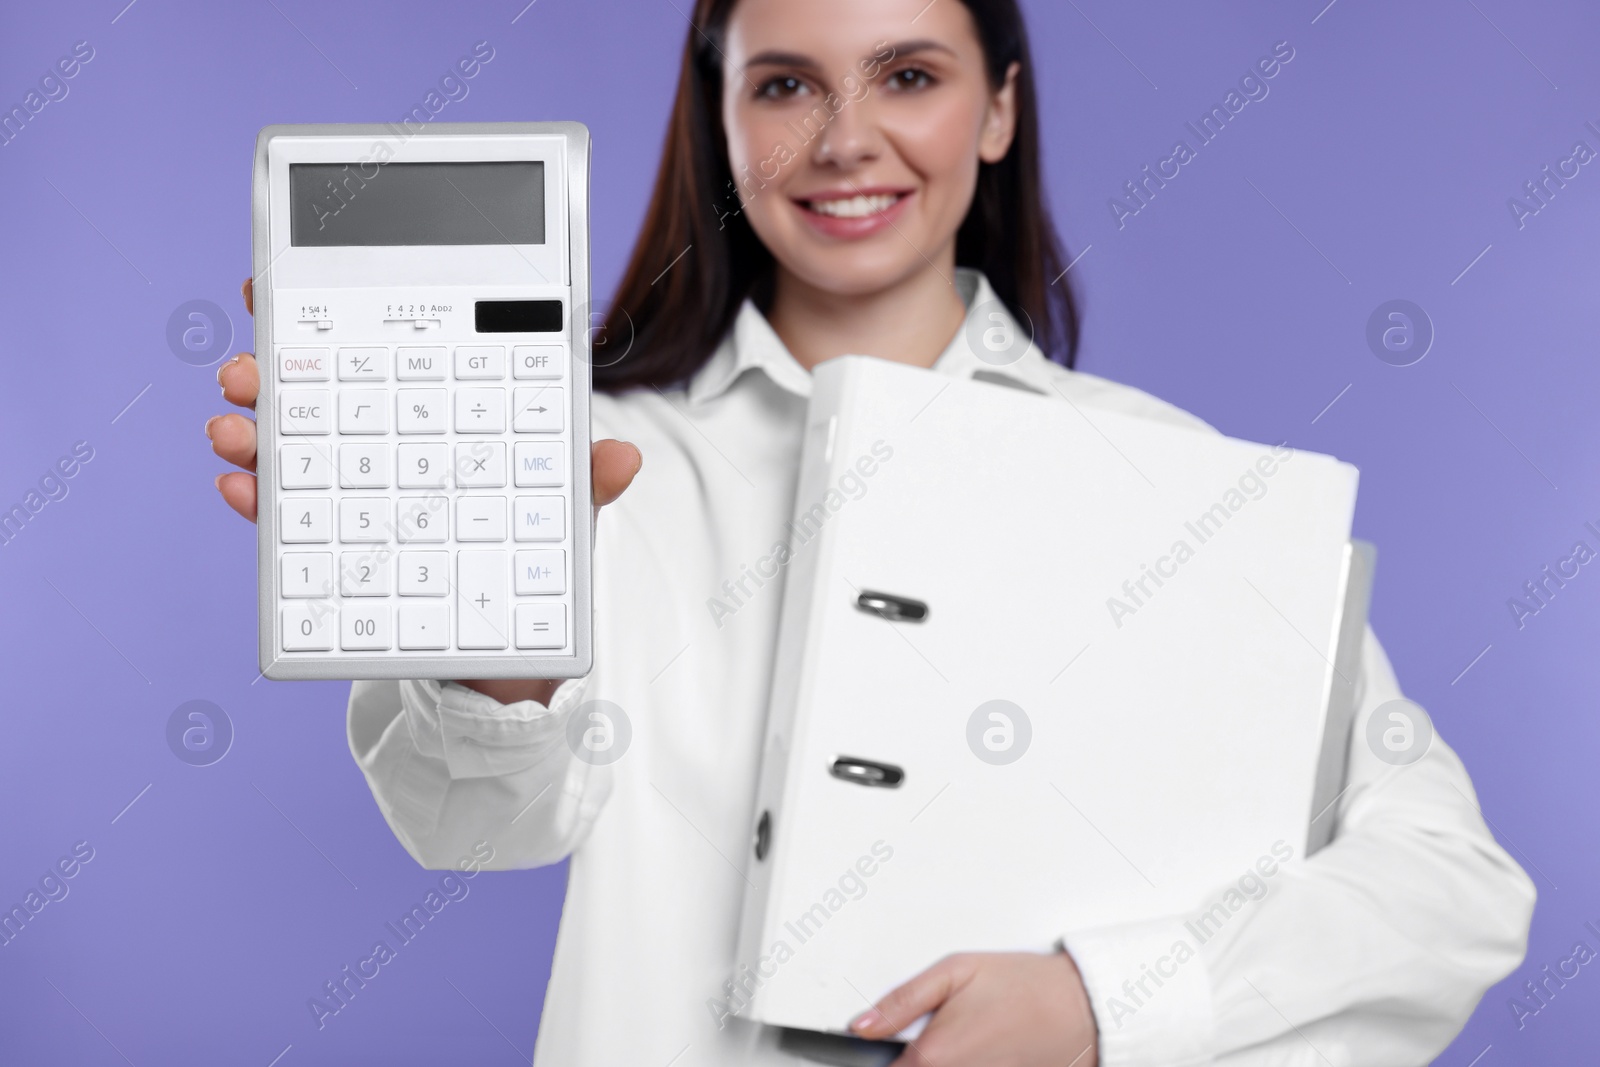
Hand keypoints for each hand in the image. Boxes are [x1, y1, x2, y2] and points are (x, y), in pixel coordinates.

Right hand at [209, 278, 640, 702]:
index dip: (326, 321)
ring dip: (255, 435)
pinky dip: (260, 504)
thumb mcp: (565, 517)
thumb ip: (583, 484)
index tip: (275, 290)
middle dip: (270, 374)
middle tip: (244, 369)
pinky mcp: (338, 553)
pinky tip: (240, 488)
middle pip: (319, 397)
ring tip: (234, 430)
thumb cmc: (534, 567)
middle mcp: (385, 452)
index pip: (379, 359)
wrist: (512, 660)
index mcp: (433, 423)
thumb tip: (622, 458)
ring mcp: (357, 499)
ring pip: (293, 454)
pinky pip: (289, 524)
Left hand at [850, 951, 1098, 1066]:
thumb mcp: (955, 971)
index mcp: (934, 1055)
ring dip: (935, 1064)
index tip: (883, 1044)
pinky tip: (974, 1050)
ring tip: (958, 1040)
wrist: (1080, 1008)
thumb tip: (863, 1024)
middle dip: (909, 1060)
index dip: (876, 1057)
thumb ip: (902, 1001)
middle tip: (925, 1036)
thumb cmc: (1022, 985)